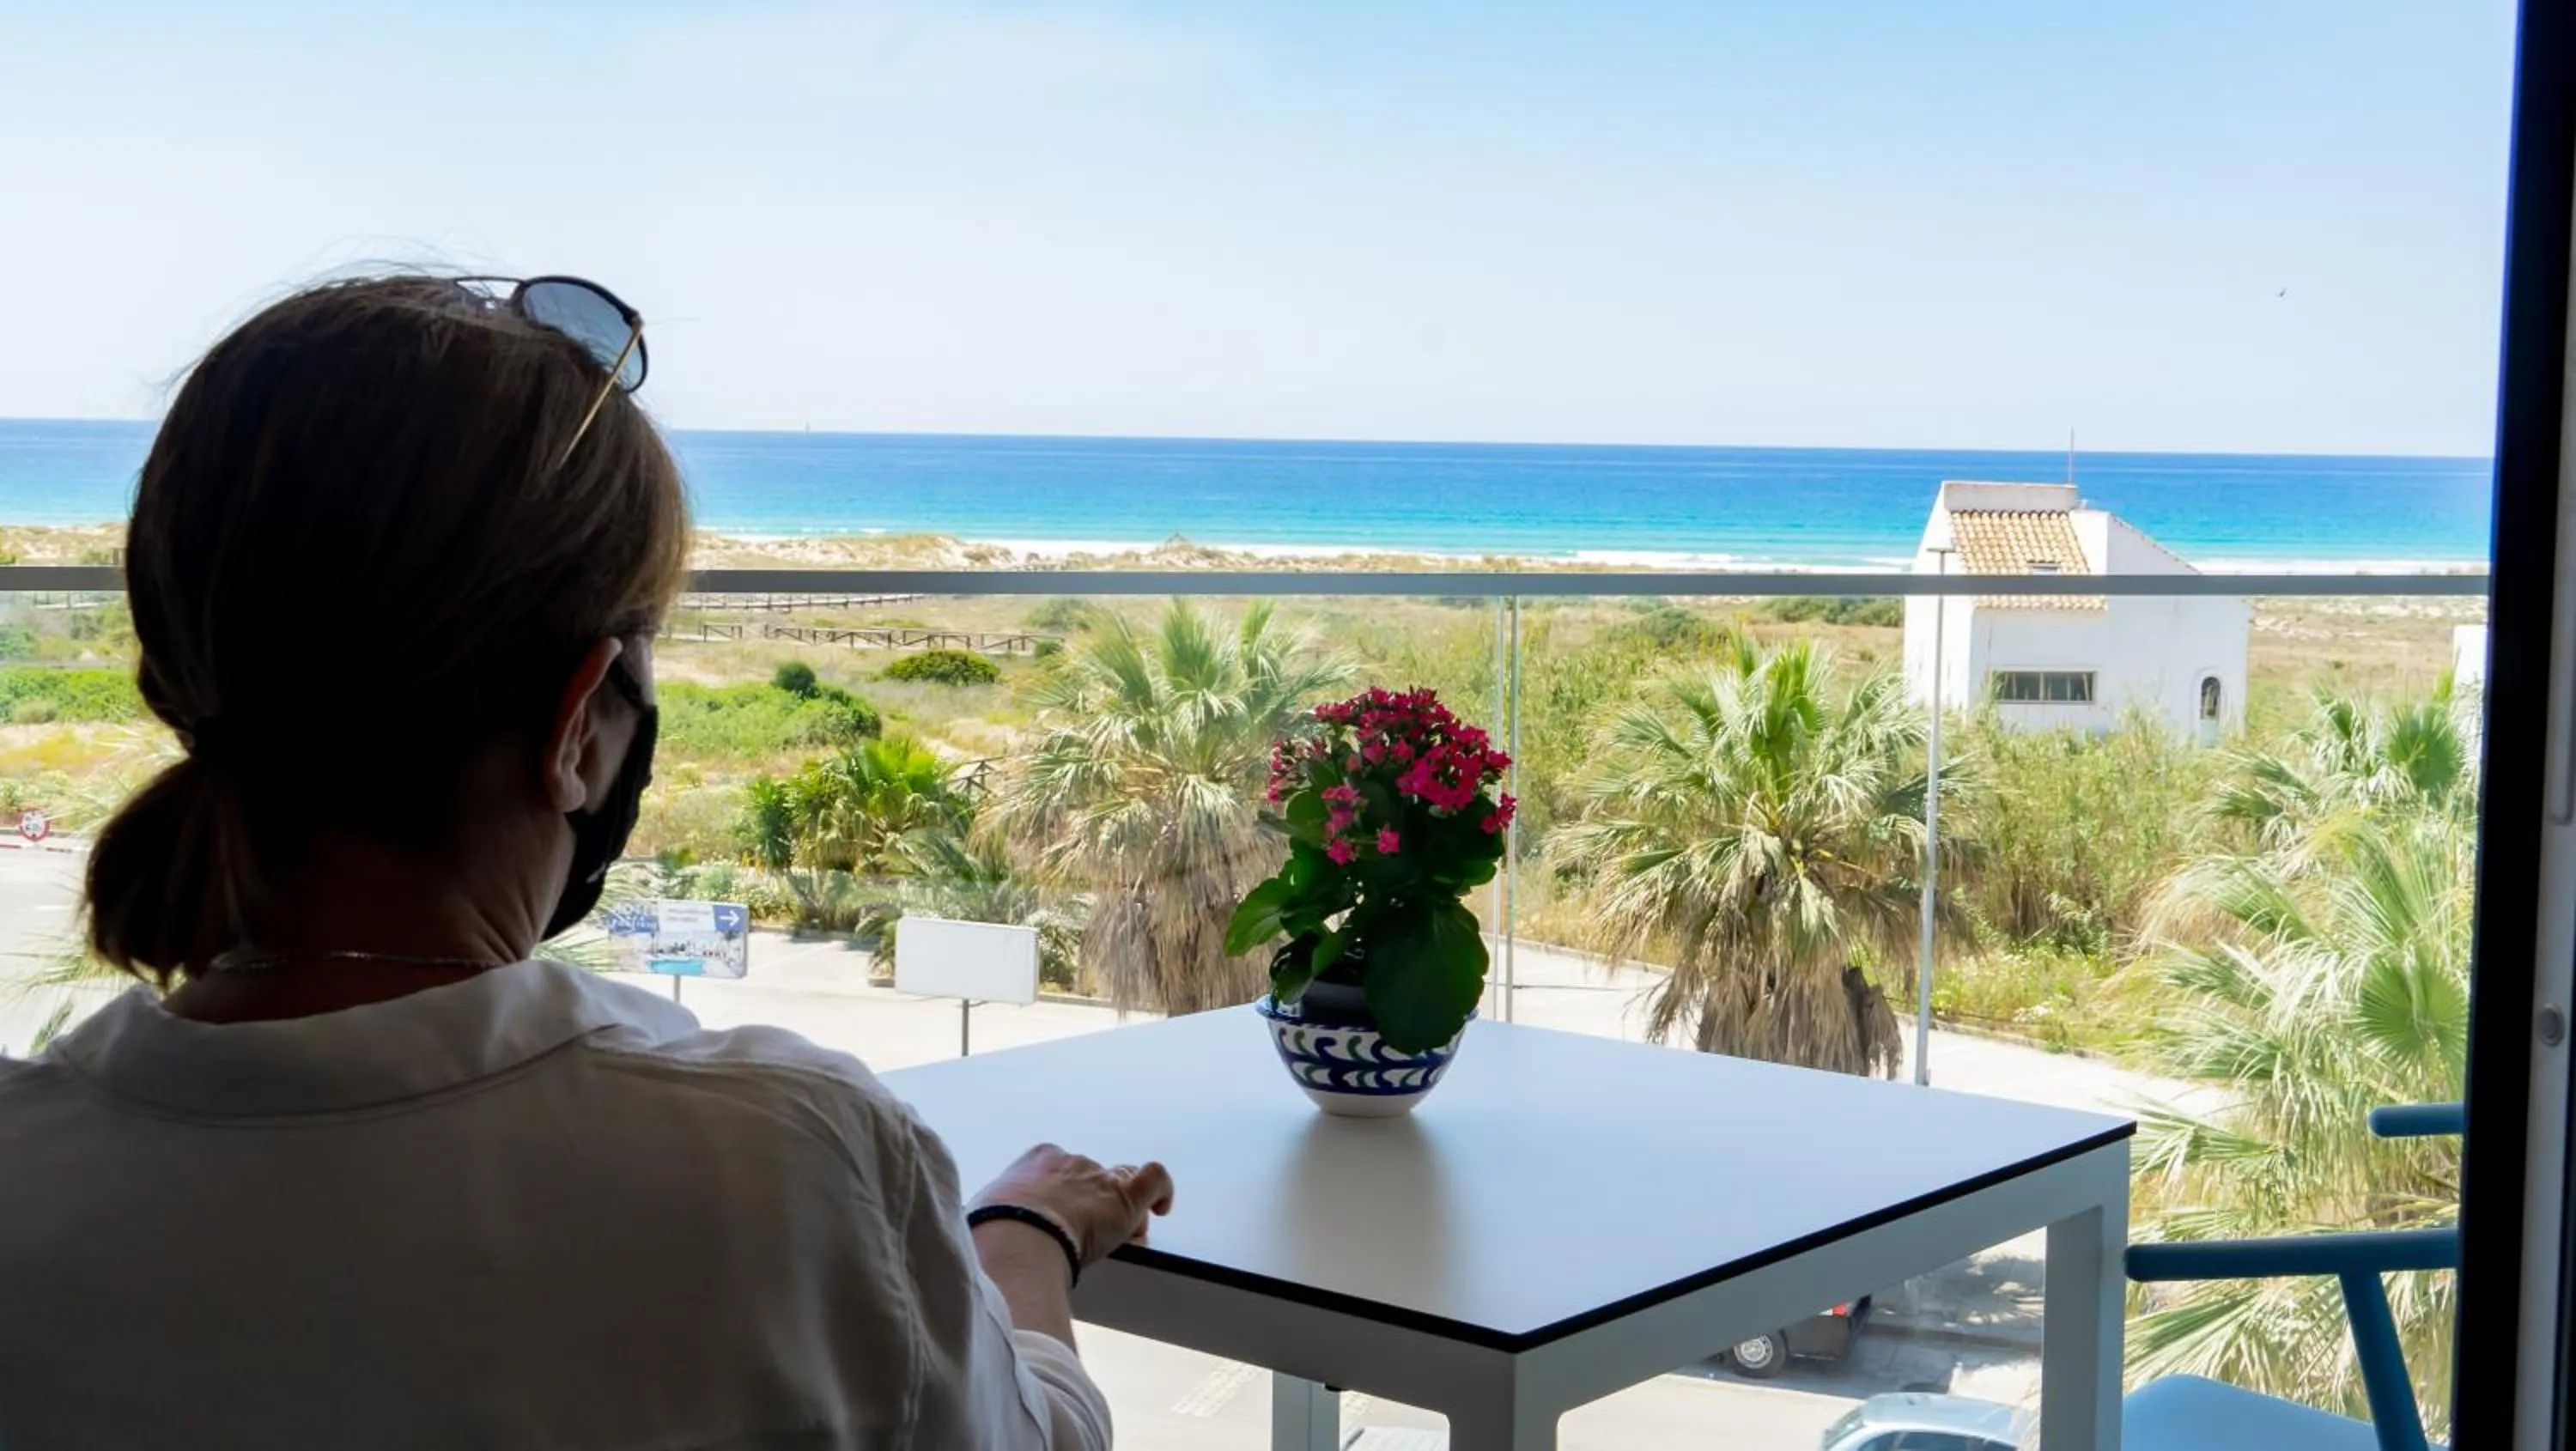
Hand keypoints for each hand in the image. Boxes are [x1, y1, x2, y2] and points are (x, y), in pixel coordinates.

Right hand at [972, 1144, 1174, 1263]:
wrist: (1014, 1238)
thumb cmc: (991, 1233)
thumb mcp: (987, 1214)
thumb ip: (997, 1217)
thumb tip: (986, 1234)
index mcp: (1038, 1161)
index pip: (1064, 1171)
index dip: (1070, 1196)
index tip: (1064, 1220)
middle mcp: (1072, 1162)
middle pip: (1095, 1181)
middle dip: (1095, 1206)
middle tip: (1089, 1238)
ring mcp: (1099, 1177)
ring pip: (1123, 1186)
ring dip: (1123, 1210)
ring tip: (1117, 1238)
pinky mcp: (1124, 1196)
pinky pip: (1155, 1179)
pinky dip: (1162, 1191)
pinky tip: (1161, 1208)